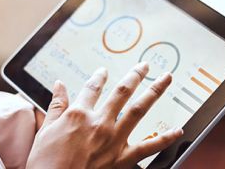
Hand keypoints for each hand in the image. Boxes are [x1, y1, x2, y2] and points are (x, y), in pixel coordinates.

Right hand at [26, 63, 183, 168]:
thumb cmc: (47, 162)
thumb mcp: (46, 130)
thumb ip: (56, 105)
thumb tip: (58, 85)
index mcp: (79, 114)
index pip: (92, 88)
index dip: (99, 77)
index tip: (104, 72)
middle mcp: (99, 122)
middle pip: (121, 92)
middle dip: (135, 76)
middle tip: (145, 66)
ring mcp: (114, 139)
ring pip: (138, 109)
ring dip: (154, 91)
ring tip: (166, 79)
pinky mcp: (123, 158)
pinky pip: (149, 146)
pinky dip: (165, 138)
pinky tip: (177, 130)